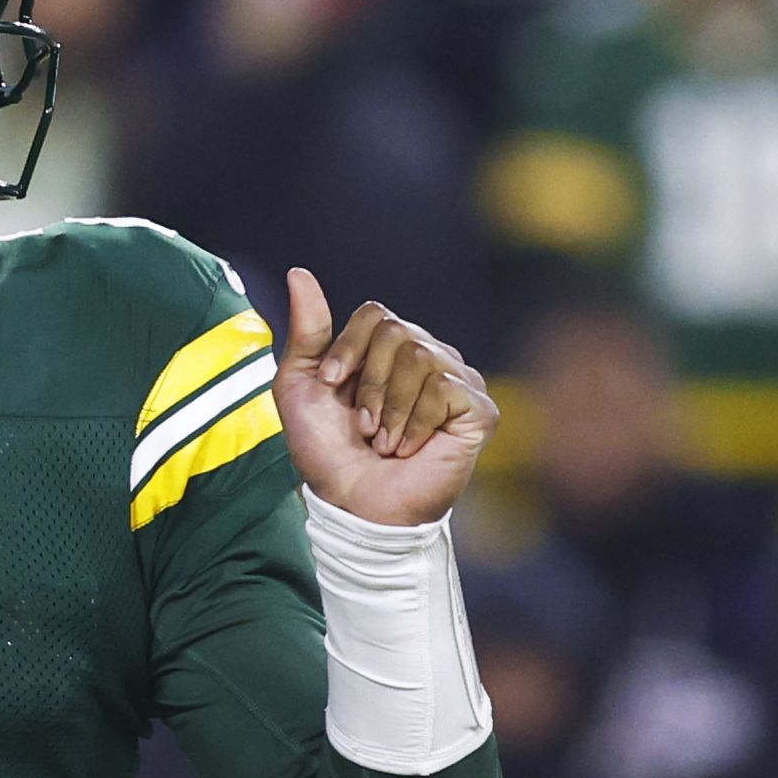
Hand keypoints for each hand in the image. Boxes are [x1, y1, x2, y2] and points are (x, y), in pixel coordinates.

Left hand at [273, 267, 496, 526]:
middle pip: (398, 331)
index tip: (331, 386)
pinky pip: (445, 389)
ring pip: (421, 357)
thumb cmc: (327, 452)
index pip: (377, 314)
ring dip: (389, 408)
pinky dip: (415, 424)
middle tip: (363, 426)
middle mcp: (430, 358)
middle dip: (368, 383)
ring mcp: (459, 383)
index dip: (348, 348)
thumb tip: (299, 271)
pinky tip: (409, 449)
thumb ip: (306, 330)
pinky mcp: (479, 411)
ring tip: (384, 441)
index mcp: (391, 349)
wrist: (353, 505)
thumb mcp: (300, 386)